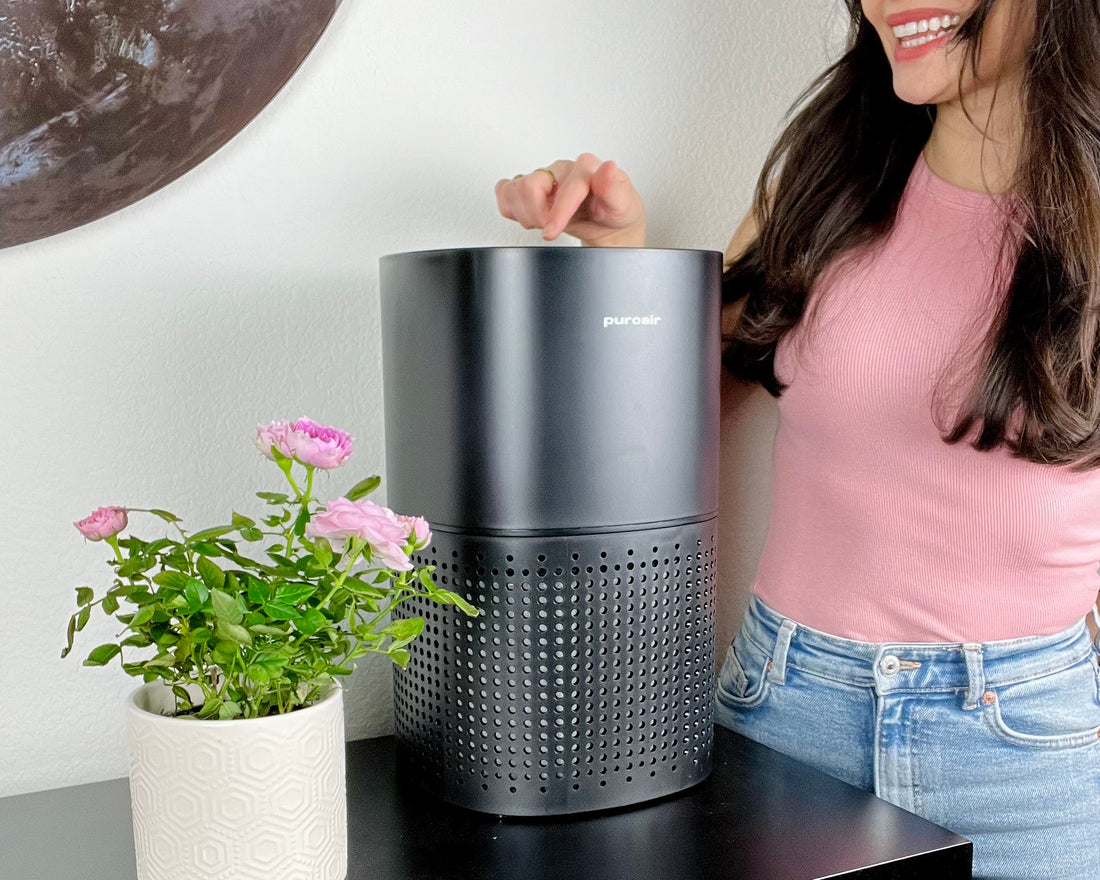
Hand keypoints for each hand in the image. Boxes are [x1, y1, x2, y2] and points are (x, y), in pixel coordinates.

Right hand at [495, 152, 644, 245]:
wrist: (608, 225)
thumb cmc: (615, 213)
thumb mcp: (624, 205)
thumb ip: (616, 188)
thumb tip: (608, 169)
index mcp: (585, 168)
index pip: (563, 188)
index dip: (556, 213)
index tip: (551, 231)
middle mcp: (562, 170)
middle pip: (529, 186)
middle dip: (537, 215)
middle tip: (550, 228)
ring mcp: (544, 178)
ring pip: (513, 190)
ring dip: (524, 214)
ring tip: (543, 222)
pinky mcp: (530, 189)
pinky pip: (504, 192)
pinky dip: (511, 208)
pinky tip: (529, 217)